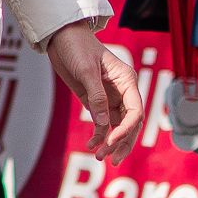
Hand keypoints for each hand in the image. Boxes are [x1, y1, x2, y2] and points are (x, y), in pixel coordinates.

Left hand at [48, 21, 145, 162]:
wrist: (62, 38)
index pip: (135, 111)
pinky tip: (93, 145)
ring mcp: (111, 97)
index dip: (126, 130)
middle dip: (123, 142)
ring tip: (100, 157)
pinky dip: (100, 135)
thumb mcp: (86, 70)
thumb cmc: (77, 47)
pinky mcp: (97, 101)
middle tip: (111, 159)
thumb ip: (96, 97)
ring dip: (112, 142)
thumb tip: (103, 124)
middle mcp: (123, 91)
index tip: (111, 142)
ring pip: (119, 126)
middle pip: (131, 123)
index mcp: (127, 81)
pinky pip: (103, 123)